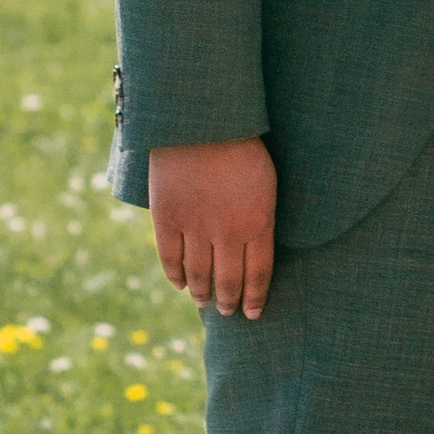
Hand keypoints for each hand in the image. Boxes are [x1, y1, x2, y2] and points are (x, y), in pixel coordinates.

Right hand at [148, 137, 275, 318]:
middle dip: (229, 301)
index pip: (259, 274)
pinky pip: (170, 258)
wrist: (201, 119)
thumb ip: (262, 216)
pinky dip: (176, 276)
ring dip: (203, 294)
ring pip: (199, 275)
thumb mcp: (266, 182)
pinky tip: (181, 284)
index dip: (255, 298)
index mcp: (258, 222)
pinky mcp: (167, 217)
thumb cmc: (242, 145)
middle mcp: (227, 231)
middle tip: (228, 313)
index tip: (253, 313)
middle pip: (229, 280)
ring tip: (206, 303)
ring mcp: (195, 226)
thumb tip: (258, 246)